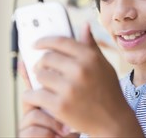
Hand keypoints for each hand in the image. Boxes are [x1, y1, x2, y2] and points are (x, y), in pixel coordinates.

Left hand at [22, 23, 143, 136]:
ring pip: (40, 75)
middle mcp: (80, 70)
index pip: (60, 41)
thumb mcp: (103, 65)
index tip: (36, 43)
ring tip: (43, 84)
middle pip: (47, 58)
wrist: (113, 120)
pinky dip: (31, 95)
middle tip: (42, 68)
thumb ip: (91, 45)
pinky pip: (35, 94)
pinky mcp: (61, 105)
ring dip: (38, 79)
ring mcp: (70, 88)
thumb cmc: (108, 91)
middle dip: (41, 63)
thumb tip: (85, 24)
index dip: (45, 40)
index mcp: (90, 57)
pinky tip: (35, 95)